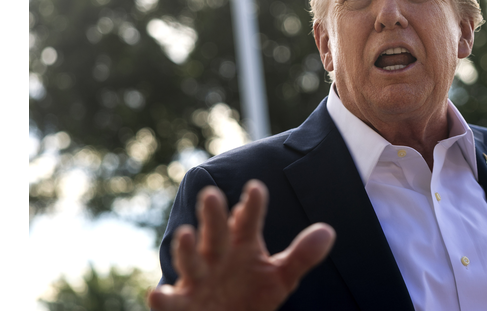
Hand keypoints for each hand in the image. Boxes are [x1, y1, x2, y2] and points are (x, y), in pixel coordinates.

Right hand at [148, 180, 335, 310]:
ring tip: (186, 233)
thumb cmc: (251, 295)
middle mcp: (216, 256)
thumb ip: (302, 255)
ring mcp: (197, 279)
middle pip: (215, 233)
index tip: (256, 188)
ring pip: (189, 261)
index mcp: (241, 244)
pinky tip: (158, 294)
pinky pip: (170, 302)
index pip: (248, 221)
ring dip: (186, 249)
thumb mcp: (280, 277)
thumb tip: (328, 231)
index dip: (252, 206)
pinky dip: (164, 299)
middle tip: (211, 194)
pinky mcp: (182, 305)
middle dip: (213, 216)